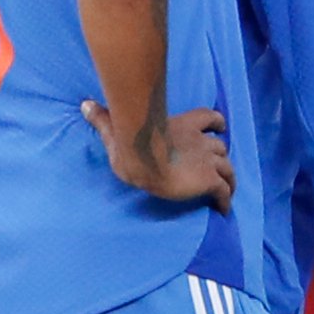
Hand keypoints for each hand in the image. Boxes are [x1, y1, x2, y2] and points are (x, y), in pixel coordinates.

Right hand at [82, 101, 230, 207]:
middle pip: (221, 147)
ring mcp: (207, 161)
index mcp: (183, 126)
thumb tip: (85, 104)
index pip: (210, 119)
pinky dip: (225, 200)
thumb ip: (104, 118)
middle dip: (220, 156)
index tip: (220, 128)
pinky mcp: (209, 180)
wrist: (148, 160)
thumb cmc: (131, 145)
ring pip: (227, 168)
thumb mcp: (115, 130)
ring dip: (228, 178)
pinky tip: (223, 209)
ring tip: (228, 189)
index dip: (216, 124)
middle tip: (218, 167)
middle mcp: (200, 141)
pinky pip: (223, 191)